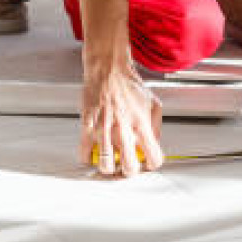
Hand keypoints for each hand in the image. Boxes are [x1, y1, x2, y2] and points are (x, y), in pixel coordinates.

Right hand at [77, 59, 163, 176]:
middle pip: (128, 167)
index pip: (152, 157)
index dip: (151, 164)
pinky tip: (93, 154)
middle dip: (128, 171)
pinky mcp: (88, 126)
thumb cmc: (130, 85)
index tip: (147, 163)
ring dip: (108, 169)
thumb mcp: (153, 103)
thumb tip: (154, 144)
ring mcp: (104, 129)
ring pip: (105, 165)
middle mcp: (123, 128)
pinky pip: (84, 153)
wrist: (109, 70)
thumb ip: (156, 126)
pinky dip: (88, 159)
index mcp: (142, 124)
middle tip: (126, 166)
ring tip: (110, 163)